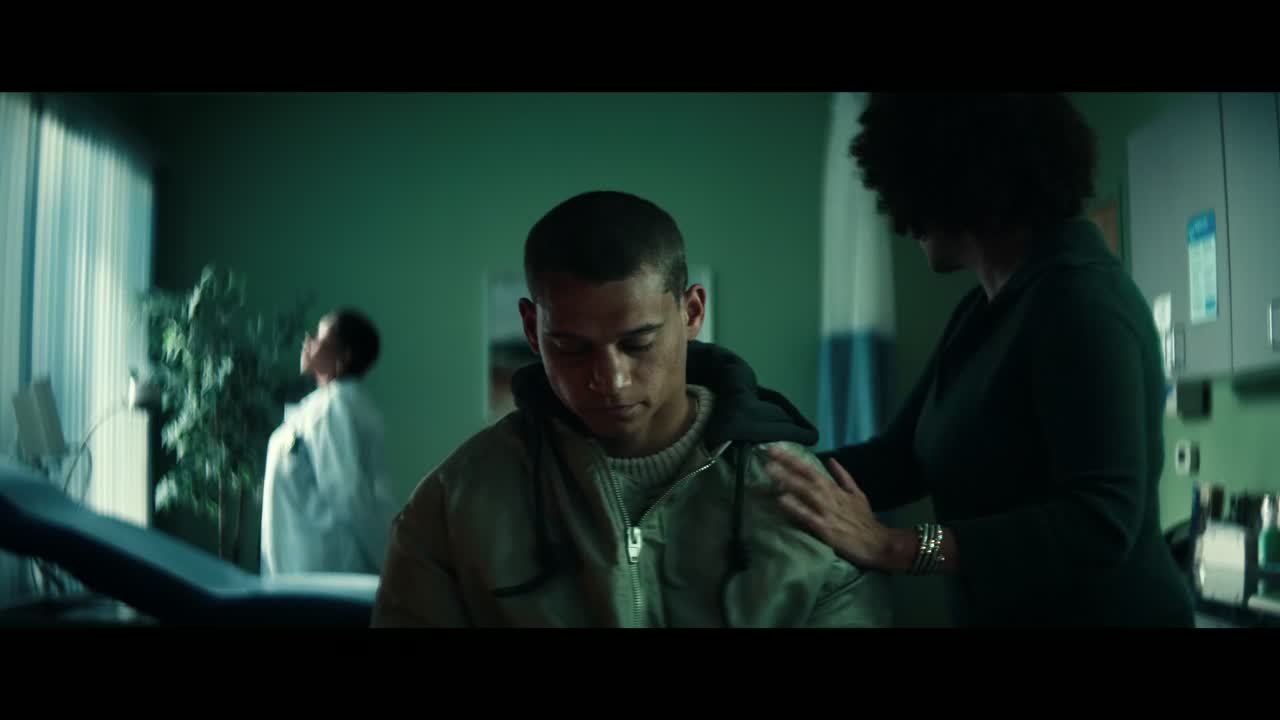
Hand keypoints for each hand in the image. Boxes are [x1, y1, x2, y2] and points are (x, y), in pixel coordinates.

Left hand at [764, 446, 896, 570]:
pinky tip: (782, 500)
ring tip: (771, 470)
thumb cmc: (865, 520)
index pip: (811, 469)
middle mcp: (830, 496)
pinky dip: (796, 507)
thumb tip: (830, 460)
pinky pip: (808, 516)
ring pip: (806, 492)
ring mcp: (827, 512)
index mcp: (835, 489)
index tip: (775, 449)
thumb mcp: (858, 494)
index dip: (793, 458)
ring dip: (788, 480)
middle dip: (787, 463)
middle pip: (806, 476)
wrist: (879, 543)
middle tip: (769, 451)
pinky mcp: (826, 529)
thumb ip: (843, 476)